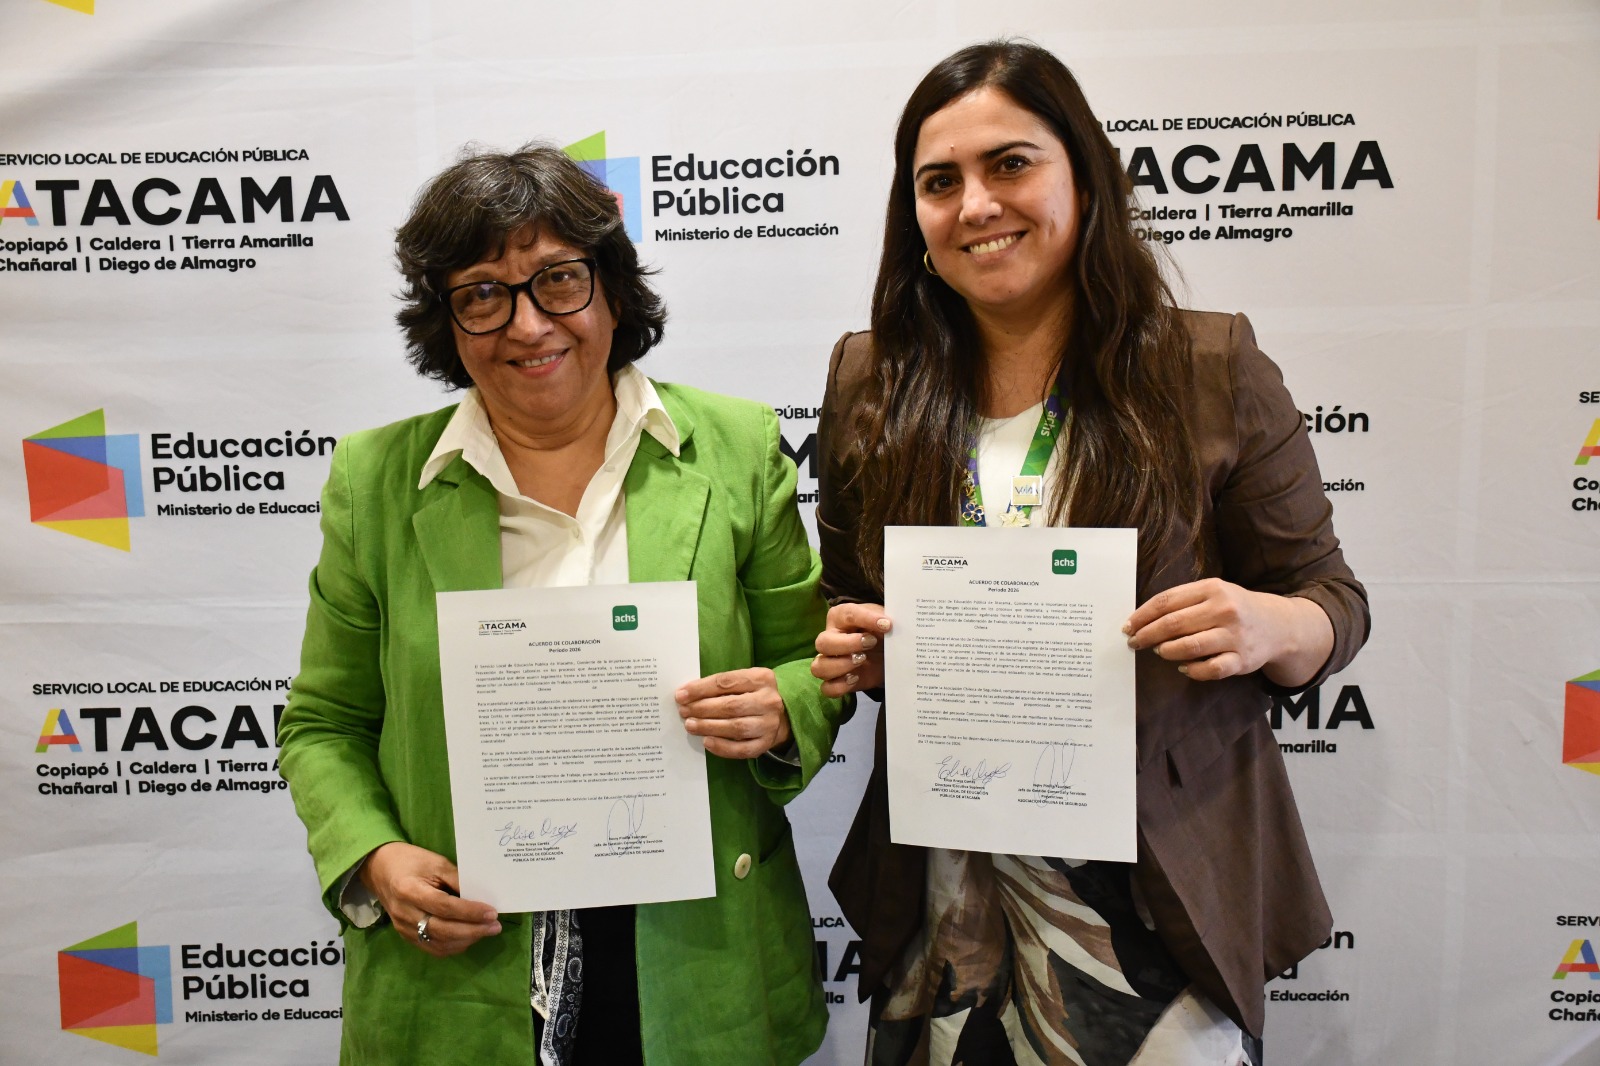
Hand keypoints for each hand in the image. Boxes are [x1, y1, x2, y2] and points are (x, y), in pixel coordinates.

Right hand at [359, 842, 500, 956]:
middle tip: (495, 926)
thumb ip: (458, 880)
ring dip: (466, 940)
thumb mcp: (436, 863)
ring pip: (439, 943)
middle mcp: (405, 914)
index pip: (444, 907)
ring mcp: (403, 928)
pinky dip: (453, 946)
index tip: (492, 912)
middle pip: (442, 930)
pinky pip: (432, 948)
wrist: (381, 870)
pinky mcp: (406, 936)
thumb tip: (482, 897)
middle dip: (473, 930)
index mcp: (410, 891)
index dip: (470, 912)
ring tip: (486, 931)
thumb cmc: (412, 862)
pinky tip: (469, 938)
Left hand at [676, 667, 791, 758]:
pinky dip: (722, 747)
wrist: (784, 713)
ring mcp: (769, 724)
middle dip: (702, 709)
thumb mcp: (745, 681)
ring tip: (690, 725)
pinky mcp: (767, 743)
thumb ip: (721, 685)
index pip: (726, 682)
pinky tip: (707, 742)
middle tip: (683, 711)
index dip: (701, 689)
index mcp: (761, 678)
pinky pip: (742, 749)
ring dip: (708, 727)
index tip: (681, 695)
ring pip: (736, 727)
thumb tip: (687, 694)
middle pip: (730, 705)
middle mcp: (769, 701)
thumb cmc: (755, 694)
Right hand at [811, 602, 891, 698]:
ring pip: (818, 667)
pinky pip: (827, 688)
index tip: (886, 624)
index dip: (866, 618)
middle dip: (847, 644)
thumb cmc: (879, 631)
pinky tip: (855, 678)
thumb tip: (887, 625)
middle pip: (823, 643)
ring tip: (861, 661)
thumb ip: (883, 619)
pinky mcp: (837, 681)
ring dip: (839, 666)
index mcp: (839, 617)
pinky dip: (839, 686)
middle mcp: (830, 639)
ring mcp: (829, 662)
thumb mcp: (884, 619)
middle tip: (871, 643)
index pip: (846, 614)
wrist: (885, 653)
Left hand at [1123, 578, 1332, 686]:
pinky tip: (1182, 667)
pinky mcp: (1242, 660)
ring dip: (1166, 651)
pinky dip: (1191, 670)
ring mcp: (1234, 636)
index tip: (1128, 626)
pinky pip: (1210, 669)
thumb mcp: (1213, 592)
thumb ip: (1182, 600)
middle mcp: (1224, 610)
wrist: (1278, 625)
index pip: (1167, 601)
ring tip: (1158, 651)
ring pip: (1189, 647)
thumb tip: (1142, 617)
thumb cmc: (1235, 608)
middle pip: (1173, 624)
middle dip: (1147, 635)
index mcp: (1213, 589)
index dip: (1142, 615)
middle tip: (1134, 642)